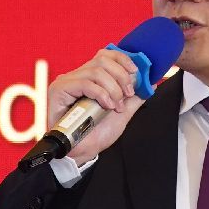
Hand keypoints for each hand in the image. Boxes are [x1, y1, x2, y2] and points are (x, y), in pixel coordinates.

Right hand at [46, 48, 146, 164]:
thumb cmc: (97, 134)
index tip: (136, 72)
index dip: (123, 59)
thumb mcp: (122, 113)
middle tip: (128, 94)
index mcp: (89, 78)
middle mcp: (76, 76)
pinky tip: (107, 106)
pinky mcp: (59, 90)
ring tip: (116, 106)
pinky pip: (85, 84)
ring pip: (96, 71)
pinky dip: (101, 94)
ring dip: (113, 89)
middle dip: (121, 76)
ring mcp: (67, 82)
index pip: (105, 55)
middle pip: (102, 60)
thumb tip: (149, 82)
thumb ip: (134, 97)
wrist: (83, 152)